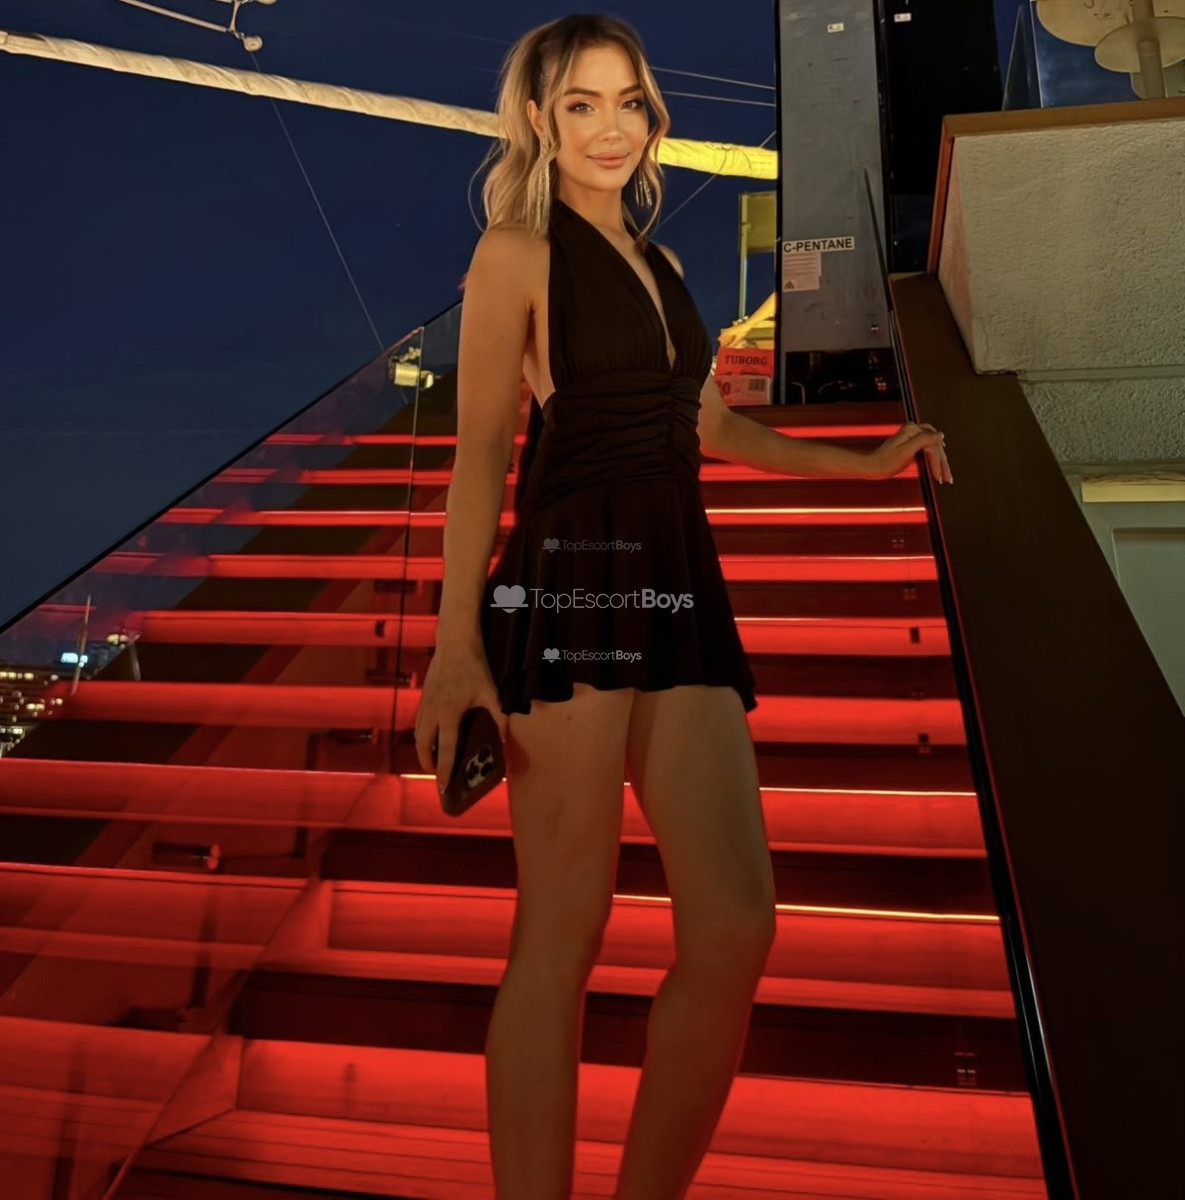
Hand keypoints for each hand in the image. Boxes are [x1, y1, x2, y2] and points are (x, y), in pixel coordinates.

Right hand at [414, 643, 508, 795]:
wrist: (455, 642)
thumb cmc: (475, 666)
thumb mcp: (491, 692)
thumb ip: (499, 716)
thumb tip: (505, 738)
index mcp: (449, 712)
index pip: (445, 749)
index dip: (445, 770)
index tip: (444, 786)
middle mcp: (432, 710)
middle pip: (423, 745)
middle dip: (428, 763)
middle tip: (437, 776)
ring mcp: (425, 703)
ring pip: (418, 733)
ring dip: (424, 749)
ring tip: (434, 760)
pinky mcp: (424, 696)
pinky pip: (419, 721)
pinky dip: (423, 734)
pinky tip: (432, 737)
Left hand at [868, 422, 951, 483]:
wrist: (871, 466)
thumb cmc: (886, 461)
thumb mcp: (906, 450)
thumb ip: (924, 440)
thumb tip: (941, 434)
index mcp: (912, 429)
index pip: (934, 445)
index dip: (939, 461)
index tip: (942, 476)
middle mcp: (913, 430)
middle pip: (935, 447)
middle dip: (942, 464)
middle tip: (948, 479)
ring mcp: (911, 436)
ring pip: (932, 449)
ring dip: (939, 463)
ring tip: (944, 477)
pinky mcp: (909, 443)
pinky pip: (926, 450)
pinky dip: (932, 460)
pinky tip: (937, 467)